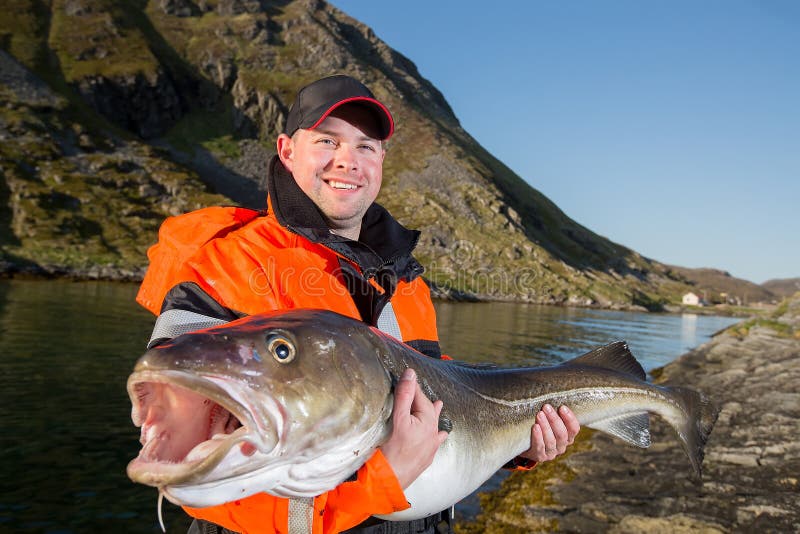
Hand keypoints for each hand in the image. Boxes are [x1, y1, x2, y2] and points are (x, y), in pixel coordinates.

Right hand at [379, 368, 448, 487]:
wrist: (389, 481)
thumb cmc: (392, 451)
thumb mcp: (397, 418)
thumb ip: (405, 395)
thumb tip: (410, 374)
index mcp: (427, 422)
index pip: (419, 397)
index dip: (412, 386)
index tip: (406, 377)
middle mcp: (432, 434)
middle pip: (428, 411)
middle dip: (423, 400)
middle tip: (418, 389)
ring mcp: (430, 447)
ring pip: (434, 426)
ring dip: (433, 415)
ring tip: (439, 405)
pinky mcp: (425, 458)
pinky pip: (434, 442)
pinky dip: (435, 435)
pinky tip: (440, 436)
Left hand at [519, 404, 579, 462]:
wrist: (525, 445)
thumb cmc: (540, 427)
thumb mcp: (549, 421)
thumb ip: (553, 412)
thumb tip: (552, 393)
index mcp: (568, 437)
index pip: (574, 429)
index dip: (570, 419)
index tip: (562, 407)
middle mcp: (561, 446)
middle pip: (562, 434)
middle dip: (554, 419)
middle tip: (546, 407)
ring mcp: (551, 453)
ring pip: (551, 440)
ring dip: (546, 426)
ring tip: (539, 414)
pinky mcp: (540, 456)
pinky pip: (540, 447)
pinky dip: (538, 436)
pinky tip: (535, 427)